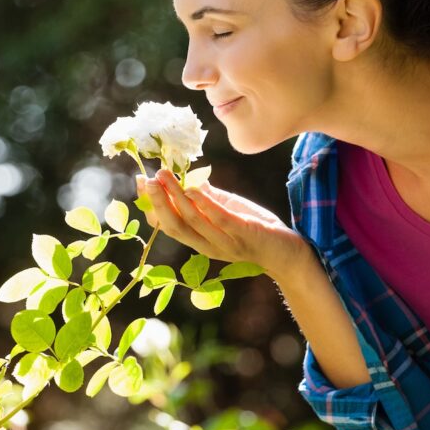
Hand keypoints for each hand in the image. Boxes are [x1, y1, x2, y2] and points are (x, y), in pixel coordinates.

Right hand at [136, 169, 309, 278]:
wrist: (288, 252)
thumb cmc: (256, 229)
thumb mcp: (228, 212)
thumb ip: (209, 200)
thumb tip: (189, 182)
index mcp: (199, 240)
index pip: (168, 225)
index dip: (152, 205)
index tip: (141, 182)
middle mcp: (207, 246)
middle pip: (174, 225)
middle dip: (158, 202)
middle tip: (147, 179)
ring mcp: (224, 243)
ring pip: (192, 221)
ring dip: (175, 198)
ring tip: (164, 176)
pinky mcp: (243, 235)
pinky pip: (219, 220)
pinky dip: (205, 205)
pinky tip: (194, 189)